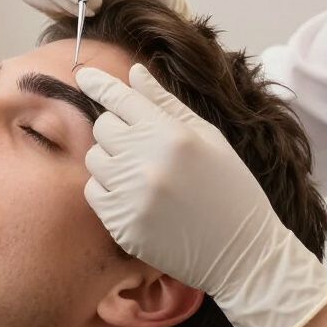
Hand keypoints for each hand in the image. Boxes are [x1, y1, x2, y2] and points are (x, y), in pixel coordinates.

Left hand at [76, 62, 326, 326]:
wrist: (244, 253)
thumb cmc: (230, 188)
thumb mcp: (207, 137)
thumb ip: (165, 103)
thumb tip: (133, 72)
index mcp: (172, 134)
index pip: (121, 99)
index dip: (98, 82)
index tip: (83, 74)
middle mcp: (148, 161)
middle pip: (103, 127)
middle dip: (117, 129)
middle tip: (142, 144)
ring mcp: (132, 195)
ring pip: (94, 159)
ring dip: (111, 160)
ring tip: (142, 173)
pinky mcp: (122, 224)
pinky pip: (93, 192)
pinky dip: (107, 189)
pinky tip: (136, 196)